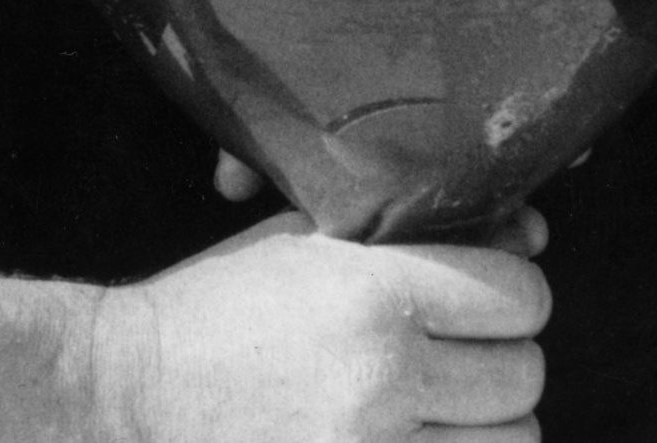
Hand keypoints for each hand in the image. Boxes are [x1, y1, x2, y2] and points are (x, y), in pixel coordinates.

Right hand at [90, 211, 550, 441]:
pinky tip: (417, 442)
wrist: (122, 394)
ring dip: (487, 428)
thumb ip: (419, 236)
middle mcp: (383, 373)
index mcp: (377, 290)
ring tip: (440, 413)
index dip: (513, 298)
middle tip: (459, 362)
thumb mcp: (307, 242)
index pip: (522, 298)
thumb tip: (534, 235)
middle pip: (523, 376)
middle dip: (501, 364)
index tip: (486, 304)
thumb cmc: (217, 309)